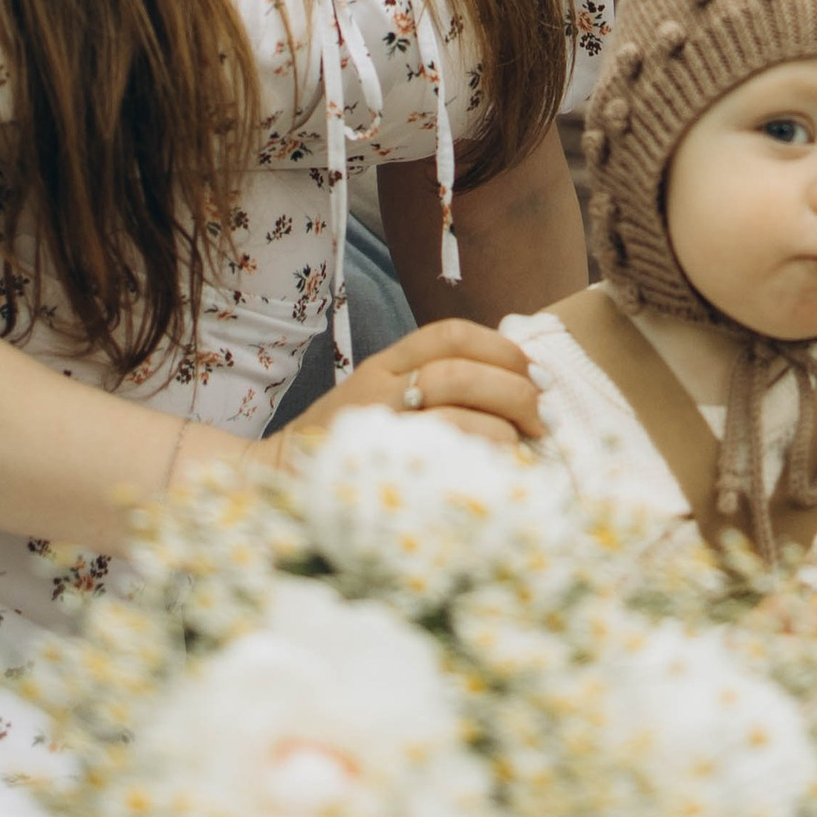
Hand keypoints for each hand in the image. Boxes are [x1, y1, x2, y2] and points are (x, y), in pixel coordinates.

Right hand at [303, 319, 545, 453]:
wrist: (271, 483)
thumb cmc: (338, 448)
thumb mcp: (377, 403)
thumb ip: (426, 390)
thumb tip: (506, 391)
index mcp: (384, 366)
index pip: (450, 334)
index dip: (503, 348)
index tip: (535, 374)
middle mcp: (378, 386)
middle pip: (460, 367)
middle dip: (515, 388)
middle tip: (544, 416)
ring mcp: (375, 422)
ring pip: (452, 401)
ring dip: (503, 421)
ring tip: (527, 442)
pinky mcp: (377, 460)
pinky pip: (439, 447)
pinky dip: (478, 453)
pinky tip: (498, 467)